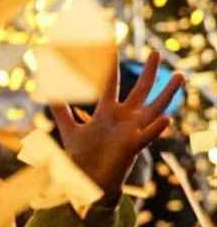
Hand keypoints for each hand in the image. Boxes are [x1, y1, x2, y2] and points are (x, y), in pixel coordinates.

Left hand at [49, 51, 183, 200]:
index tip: (110, 46)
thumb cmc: (83, 155)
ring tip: (179, 77)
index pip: (109, 84)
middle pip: (139, 91)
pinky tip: (166, 119)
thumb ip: (60, 110)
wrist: (87, 181)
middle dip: (148, 73)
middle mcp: (123, 118)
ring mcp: (131, 131)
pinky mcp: (132, 147)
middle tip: (156, 53)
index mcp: (107, 113)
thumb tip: (48, 92)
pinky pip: (147, 137)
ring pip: (154, 109)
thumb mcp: (69, 129)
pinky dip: (156, 129)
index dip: (108, 66)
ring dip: (166, 94)